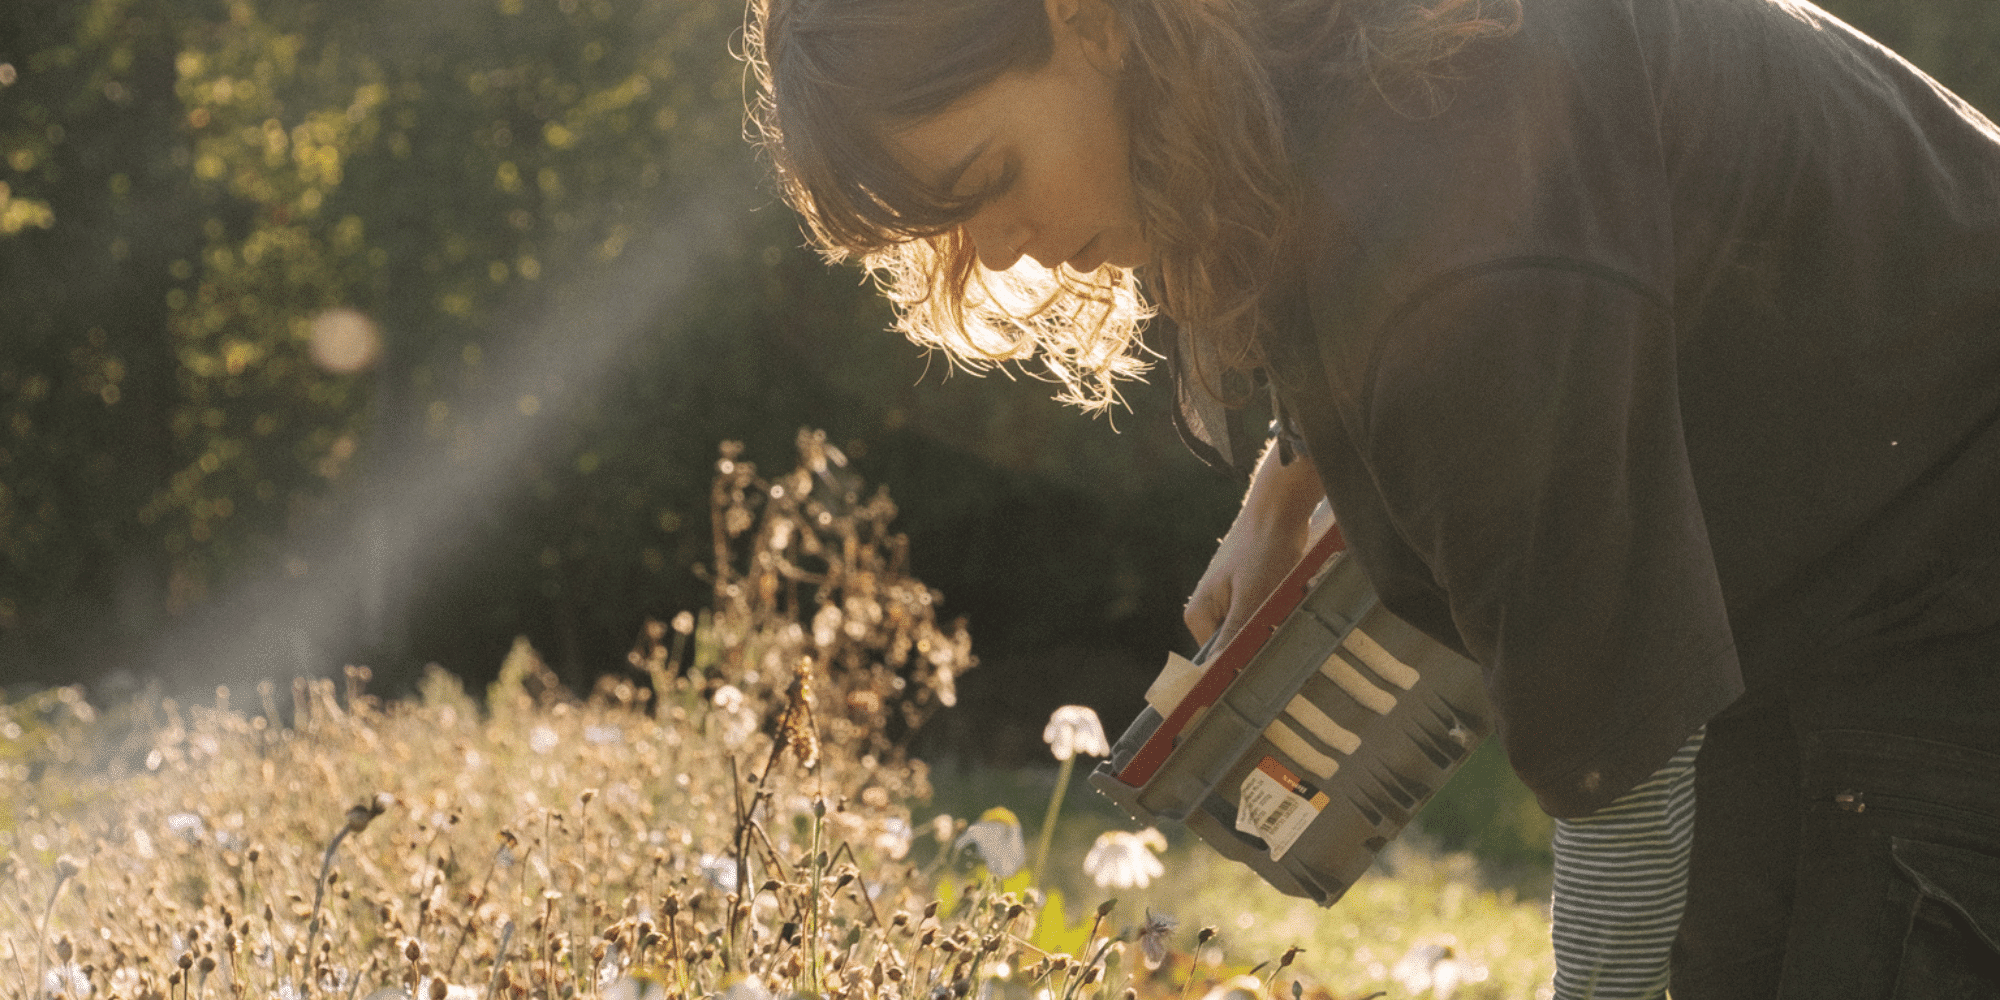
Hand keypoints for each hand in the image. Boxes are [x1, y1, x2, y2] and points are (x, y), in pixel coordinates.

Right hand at [1184, 446, 1326, 650]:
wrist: (1279, 509)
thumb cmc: (1264, 549)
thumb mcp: (1252, 599)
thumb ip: (1233, 636)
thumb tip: (1214, 673)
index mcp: (1199, 613)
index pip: (1214, 660)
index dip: (1237, 664)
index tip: (1259, 663)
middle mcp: (1209, 608)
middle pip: (1234, 645)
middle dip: (1258, 639)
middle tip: (1278, 622)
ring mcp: (1228, 599)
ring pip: (1252, 629)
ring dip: (1271, 623)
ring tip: (1284, 601)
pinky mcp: (1247, 591)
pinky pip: (1262, 614)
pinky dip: (1276, 610)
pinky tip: (1287, 594)